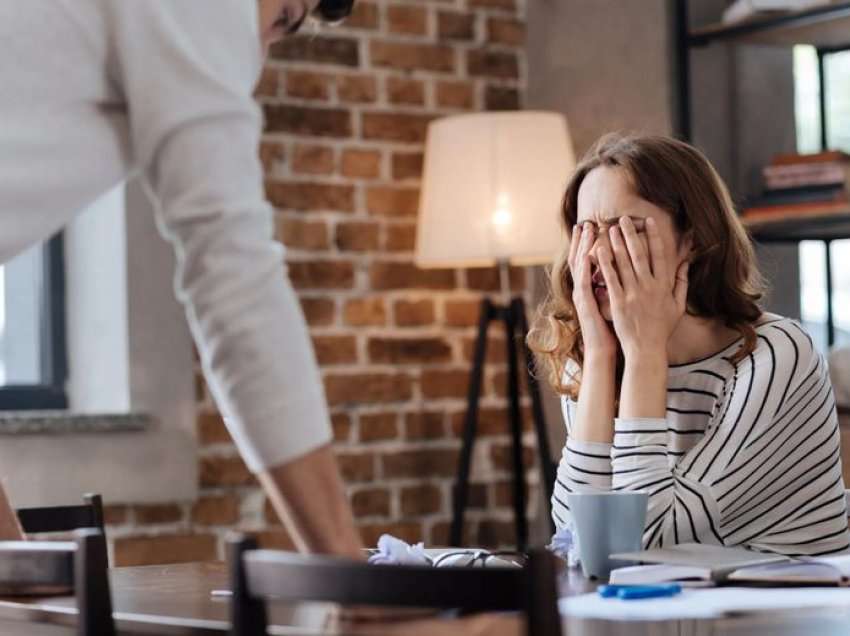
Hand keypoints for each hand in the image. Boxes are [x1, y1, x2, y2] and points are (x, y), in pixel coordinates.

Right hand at [569, 223, 616, 358]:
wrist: (602, 350)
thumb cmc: (612, 329)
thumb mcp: (614, 304)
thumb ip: (617, 287)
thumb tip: (626, 275)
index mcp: (591, 288)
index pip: (590, 261)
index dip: (590, 244)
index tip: (595, 227)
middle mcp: (583, 289)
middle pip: (580, 258)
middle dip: (582, 240)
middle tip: (585, 222)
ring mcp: (582, 295)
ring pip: (580, 266)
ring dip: (581, 246)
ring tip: (584, 230)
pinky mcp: (585, 303)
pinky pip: (584, 281)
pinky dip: (585, 266)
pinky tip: (587, 252)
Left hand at [596, 216, 687, 360]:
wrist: (646, 349)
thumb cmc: (662, 328)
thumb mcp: (678, 305)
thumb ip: (681, 282)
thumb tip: (686, 262)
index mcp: (664, 286)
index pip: (659, 255)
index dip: (654, 236)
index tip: (648, 221)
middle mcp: (649, 287)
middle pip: (639, 254)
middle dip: (631, 234)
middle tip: (622, 218)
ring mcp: (633, 294)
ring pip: (623, 263)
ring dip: (616, 244)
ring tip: (608, 229)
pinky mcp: (618, 302)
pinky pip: (610, 279)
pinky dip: (604, 264)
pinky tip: (597, 251)